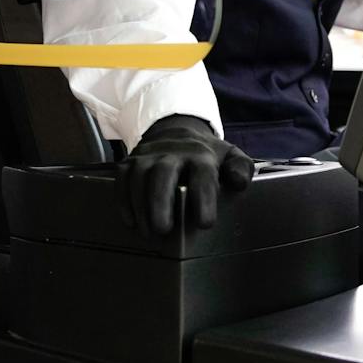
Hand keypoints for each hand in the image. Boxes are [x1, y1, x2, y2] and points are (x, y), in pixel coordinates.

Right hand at [118, 114, 255, 234]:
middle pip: (163, 173)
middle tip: (164, 229)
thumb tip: (240, 182)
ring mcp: (148, 156)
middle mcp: (172, 152)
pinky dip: (123, 200)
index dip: (204, 198)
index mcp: (201, 154)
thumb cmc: (206, 154)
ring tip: (148, 232)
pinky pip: (122, 178)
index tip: (204, 222)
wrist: (177, 131)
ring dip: (141, 205)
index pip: (202, 174)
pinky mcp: (131, 161)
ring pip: (139, 176)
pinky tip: (130, 221)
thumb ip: (240, 169)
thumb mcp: (230, 156)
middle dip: (161, 202)